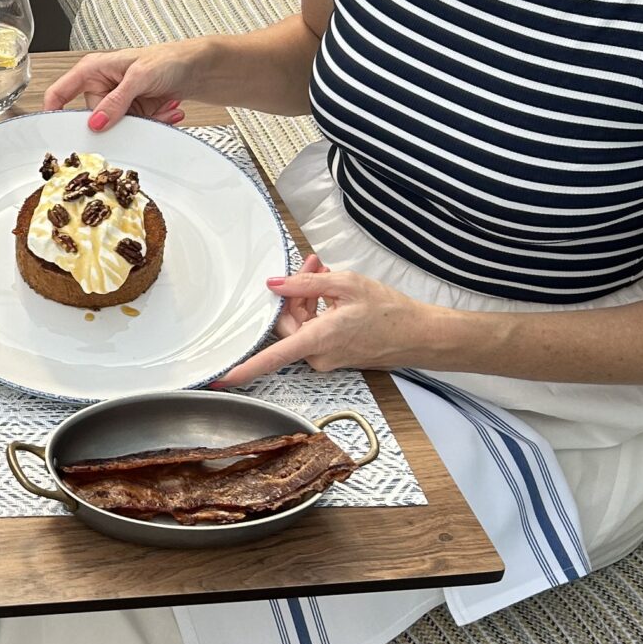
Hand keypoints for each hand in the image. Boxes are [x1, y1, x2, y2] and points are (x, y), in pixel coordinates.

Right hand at [41, 43, 190, 130]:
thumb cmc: (168, 58)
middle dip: (120, 121)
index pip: (60, 92)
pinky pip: (135, 128)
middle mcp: (102, 86)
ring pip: (117, 127)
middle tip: (139, 113)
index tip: (53, 132)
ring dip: (144, 121)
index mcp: (93, 70)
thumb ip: (116, 101)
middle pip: (93, 118)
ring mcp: (117, 101)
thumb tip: (96, 122)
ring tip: (162, 106)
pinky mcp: (132, 112)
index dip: (53, 112)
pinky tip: (167, 109)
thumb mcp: (139, 77)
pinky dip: (154, 122)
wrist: (196, 67)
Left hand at [215, 254, 444, 385]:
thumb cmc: (389, 312)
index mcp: (318, 340)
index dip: (245, 369)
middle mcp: (318, 355)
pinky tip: (331, 291)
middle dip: (295, 293)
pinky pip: (314, 332)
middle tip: (313, 265)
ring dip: (308, 298)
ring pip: (301, 326)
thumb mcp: (346, 285)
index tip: (222, 378)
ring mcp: (326, 358)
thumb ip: (306, 283)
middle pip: (287, 325)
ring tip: (326, 272)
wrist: (420, 335)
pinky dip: (318, 310)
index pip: (273, 357)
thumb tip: (274, 284)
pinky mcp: (334, 355)